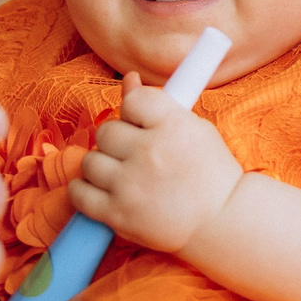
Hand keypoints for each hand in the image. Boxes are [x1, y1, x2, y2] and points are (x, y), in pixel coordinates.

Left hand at [67, 73, 245, 255]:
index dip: (134, 112)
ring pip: (90, 161)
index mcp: (174, 125)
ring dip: (101, 167)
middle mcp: (150, 152)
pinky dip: (84, 190)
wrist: (221, 221)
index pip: (132, 100)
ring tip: (122, 175)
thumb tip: (128, 78)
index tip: (143, 125)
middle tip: (134, 155)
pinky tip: (102, 190)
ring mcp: (131, 185)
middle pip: (106, 131)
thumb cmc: (209, 172)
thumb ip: (156, 103)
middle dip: (117, 141)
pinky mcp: (118, 215)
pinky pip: (79, 193)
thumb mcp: (193, 129)